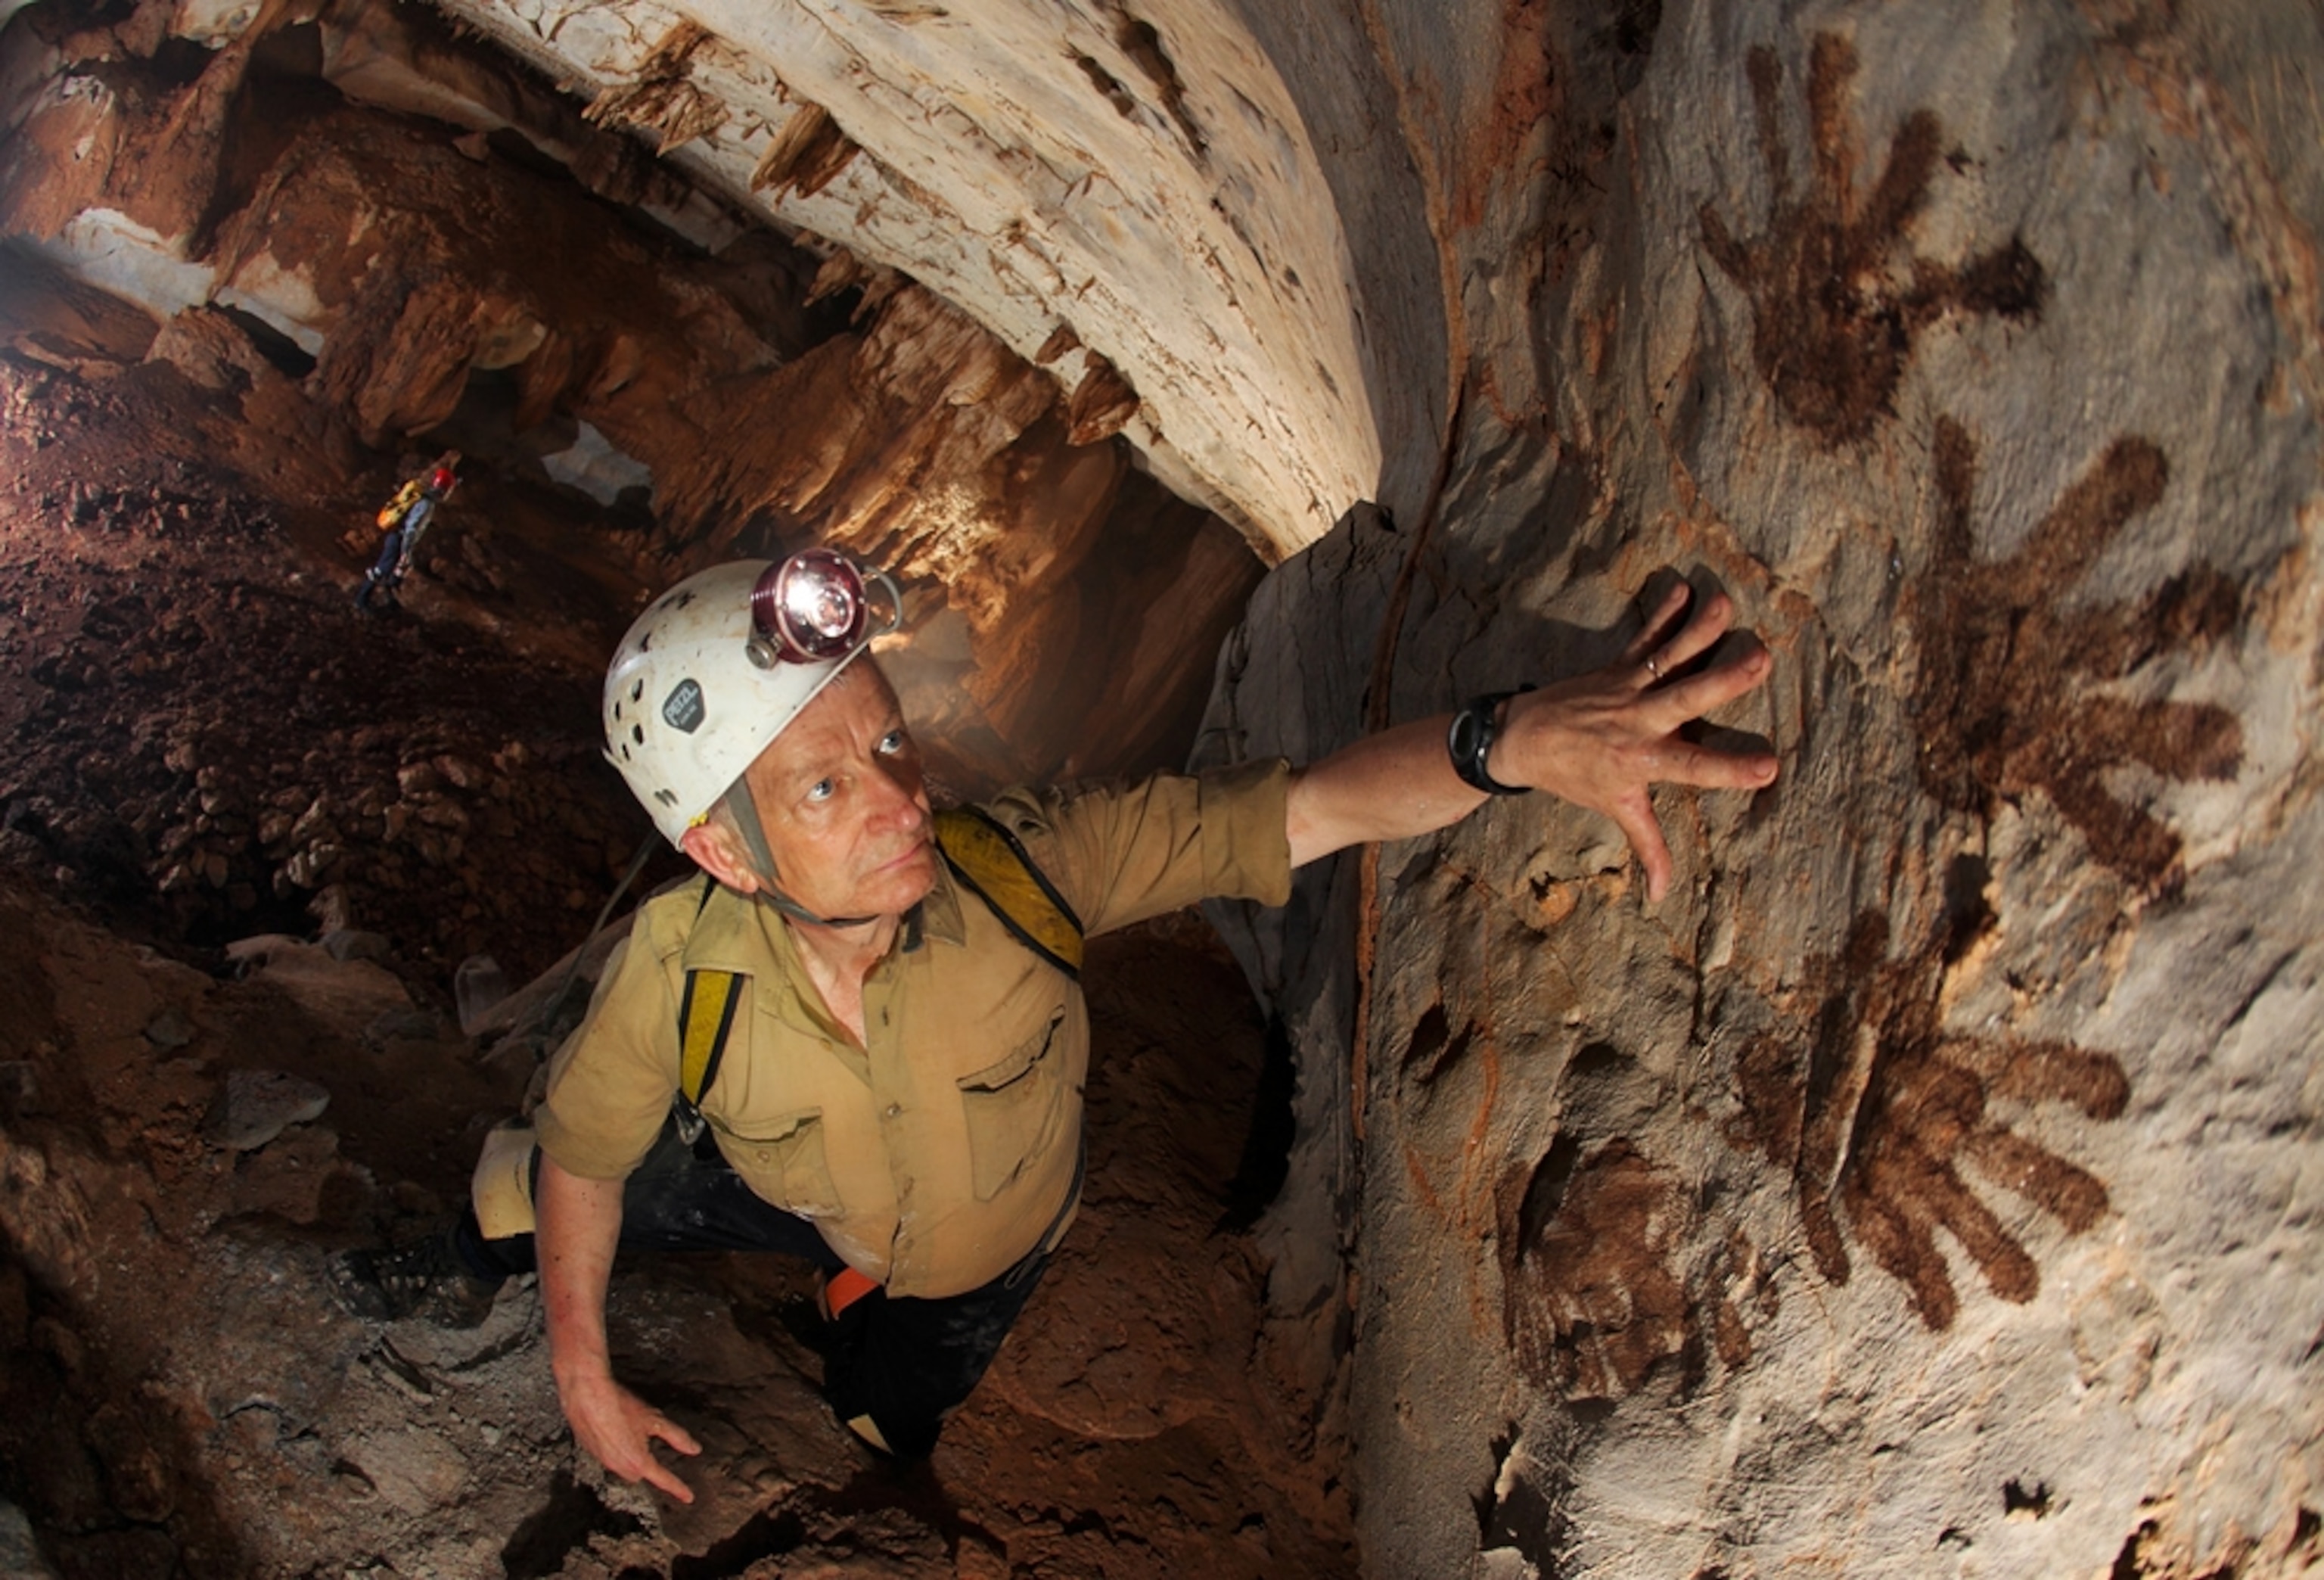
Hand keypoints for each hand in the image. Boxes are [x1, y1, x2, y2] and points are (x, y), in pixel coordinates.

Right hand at [555, 1367, 701, 1502]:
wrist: (586, 1396)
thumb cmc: (620, 1407)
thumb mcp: (655, 1420)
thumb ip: (677, 1437)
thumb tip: (694, 1449)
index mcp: (638, 1463)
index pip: (663, 1479)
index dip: (678, 1488)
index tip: (688, 1497)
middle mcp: (619, 1468)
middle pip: (639, 1473)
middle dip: (646, 1464)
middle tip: (648, 1443)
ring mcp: (602, 1461)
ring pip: (622, 1465)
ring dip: (628, 1455)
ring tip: (627, 1428)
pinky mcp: (589, 1451)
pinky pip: (607, 1455)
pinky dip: (613, 1446)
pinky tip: (612, 1427)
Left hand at [1493, 581, 1777, 901]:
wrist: (1520, 739)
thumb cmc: (1574, 777)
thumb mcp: (1615, 810)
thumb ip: (1647, 847)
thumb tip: (1661, 896)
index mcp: (1642, 761)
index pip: (1694, 767)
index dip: (1730, 769)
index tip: (1769, 767)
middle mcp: (1638, 722)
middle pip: (1685, 699)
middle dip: (1722, 680)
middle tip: (1760, 658)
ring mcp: (1626, 689)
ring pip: (1667, 659)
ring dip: (1697, 631)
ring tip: (1725, 605)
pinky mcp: (1615, 666)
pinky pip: (1644, 638)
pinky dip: (1664, 613)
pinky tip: (1684, 588)